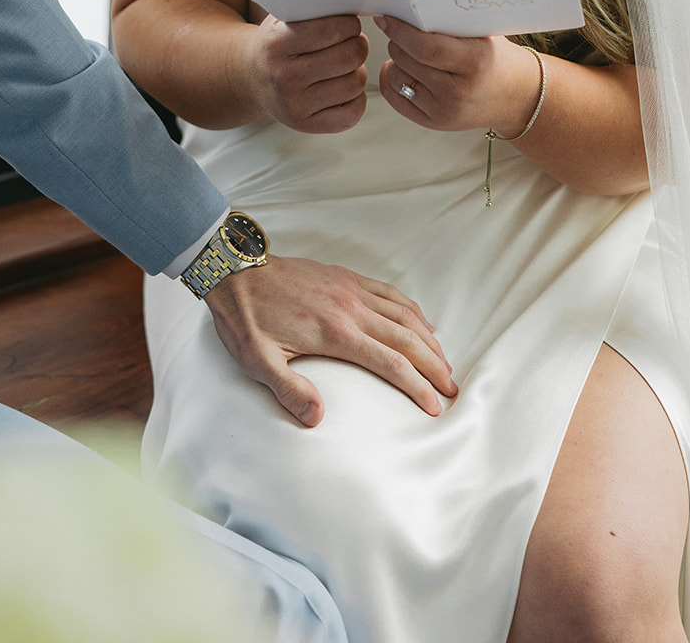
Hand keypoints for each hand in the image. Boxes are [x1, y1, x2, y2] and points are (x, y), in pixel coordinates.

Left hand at [204, 255, 456, 424]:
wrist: (237, 270)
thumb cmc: (246, 318)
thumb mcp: (258, 360)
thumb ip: (288, 390)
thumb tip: (317, 420)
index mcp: (335, 332)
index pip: (390, 363)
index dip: (417, 386)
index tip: (435, 405)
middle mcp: (351, 308)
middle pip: (407, 338)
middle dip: (434, 365)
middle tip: (452, 388)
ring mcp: (351, 289)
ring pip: (404, 313)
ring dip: (428, 338)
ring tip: (444, 361)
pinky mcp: (346, 277)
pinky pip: (389, 292)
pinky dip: (411, 308)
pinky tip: (420, 322)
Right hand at [242, 13, 368, 132]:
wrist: (251, 78)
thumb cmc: (277, 42)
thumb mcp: (283, 19)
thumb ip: (313, 9)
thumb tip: (354, 7)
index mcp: (277, 44)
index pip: (329, 29)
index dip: (349, 23)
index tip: (350, 23)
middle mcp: (284, 77)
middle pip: (349, 56)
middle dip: (358, 44)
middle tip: (353, 41)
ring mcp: (294, 105)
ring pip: (355, 83)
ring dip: (357, 70)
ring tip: (345, 64)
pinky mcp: (305, 125)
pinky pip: (352, 113)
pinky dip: (356, 98)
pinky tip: (343, 86)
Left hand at [375, 16, 541, 133]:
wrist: (516, 96)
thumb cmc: (495, 57)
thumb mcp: (483, 34)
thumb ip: (448, 23)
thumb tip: (405, 11)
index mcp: (475, 63)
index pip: (427, 48)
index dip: (401, 31)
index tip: (386, 18)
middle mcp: (459, 92)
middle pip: (409, 61)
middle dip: (397, 41)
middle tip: (399, 30)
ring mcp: (445, 112)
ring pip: (398, 78)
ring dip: (395, 60)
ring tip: (406, 51)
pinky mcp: (434, 123)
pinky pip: (396, 99)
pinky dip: (391, 80)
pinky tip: (399, 68)